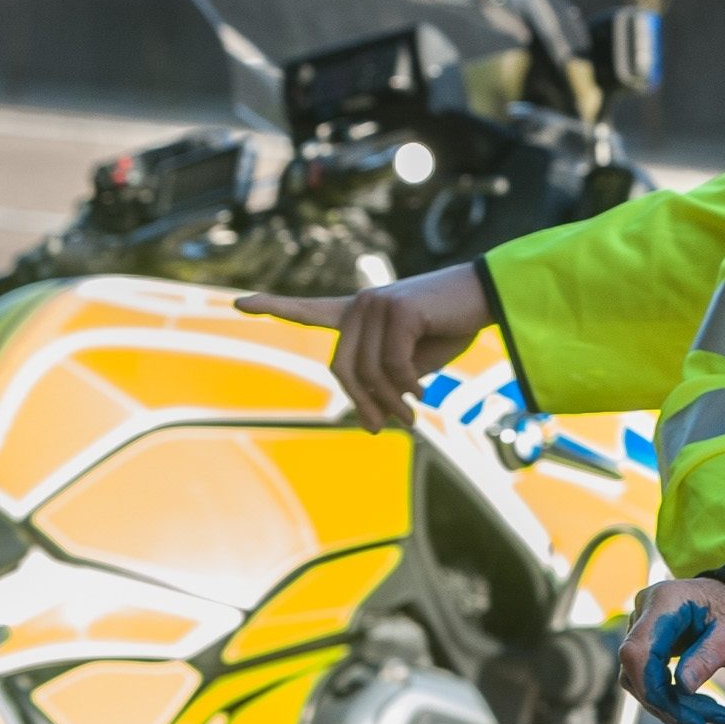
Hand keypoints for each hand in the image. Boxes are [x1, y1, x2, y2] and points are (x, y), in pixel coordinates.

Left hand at [239, 264, 491, 433]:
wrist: (486, 295)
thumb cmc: (452, 326)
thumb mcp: (414, 361)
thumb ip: (387, 378)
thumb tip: (370, 416)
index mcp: (360, 311)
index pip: (310, 309)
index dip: (274, 306)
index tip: (238, 303)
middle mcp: (361, 305)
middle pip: (342, 367)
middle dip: (363, 402)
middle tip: (386, 428)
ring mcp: (375, 304)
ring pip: (368, 372)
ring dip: (390, 402)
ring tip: (412, 416)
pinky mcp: (396, 311)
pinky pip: (391, 365)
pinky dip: (406, 386)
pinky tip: (422, 392)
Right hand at [616, 579, 724, 723]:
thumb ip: (707, 657)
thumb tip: (683, 688)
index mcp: (663, 601)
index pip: (638, 651)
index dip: (651, 687)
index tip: (680, 715)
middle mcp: (644, 613)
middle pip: (636, 670)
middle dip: (668, 705)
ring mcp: (641, 629)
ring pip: (640, 680)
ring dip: (673, 706)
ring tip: (713, 717)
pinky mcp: (646, 645)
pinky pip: (649, 679)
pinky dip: (673, 698)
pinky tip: (701, 709)